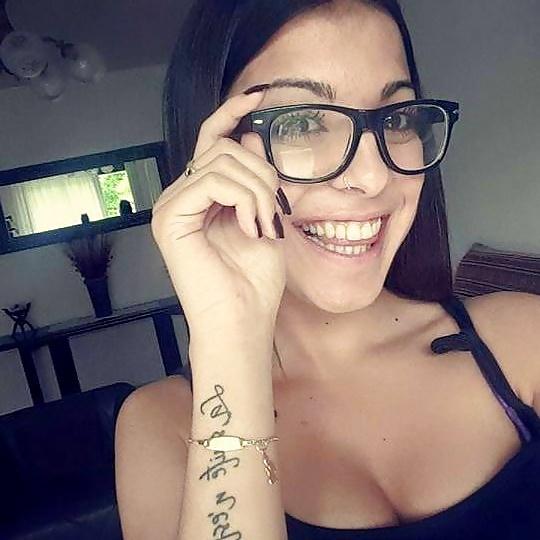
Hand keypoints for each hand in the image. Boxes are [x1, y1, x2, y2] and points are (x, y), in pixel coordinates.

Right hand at [152, 89, 288, 339]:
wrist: (243, 319)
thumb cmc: (254, 279)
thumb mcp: (265, 218)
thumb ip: (255, 179)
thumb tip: (248, 136)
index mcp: (201, 197)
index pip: (212, 141)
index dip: (231, 113)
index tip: (259, 96)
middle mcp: (181, 196)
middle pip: (223, 148)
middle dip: (262, 174)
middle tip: (272, 213)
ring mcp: (172, 206)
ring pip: (220, 161)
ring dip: (257, 190)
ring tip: (263, 225)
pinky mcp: (169, 218)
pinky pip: (211, 181)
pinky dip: (242, 199)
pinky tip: (250, 227)